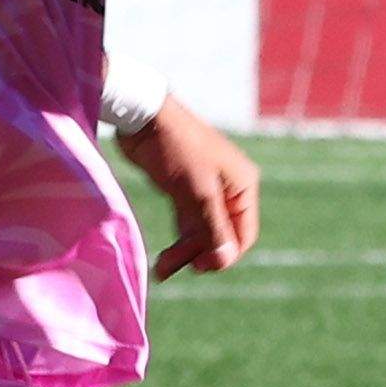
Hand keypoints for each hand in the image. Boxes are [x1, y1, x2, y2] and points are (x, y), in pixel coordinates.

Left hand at [127, 99, 259, 279]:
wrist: (141, 117)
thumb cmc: (176, 149)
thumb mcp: (197, 193)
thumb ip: (213, 228)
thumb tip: (226, 260)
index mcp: (243, 185)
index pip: (243, 235)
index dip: (224, 255)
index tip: (199, 267)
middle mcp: (229, 188)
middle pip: (220, 236)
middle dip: (197, 254)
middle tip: (168, 268)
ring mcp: (205, 189)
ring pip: (201, 231)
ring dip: (184, 251)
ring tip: (161, 269)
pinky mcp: (183, 188)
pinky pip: (186, 221)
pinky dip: (177, 239)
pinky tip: (163, 259)